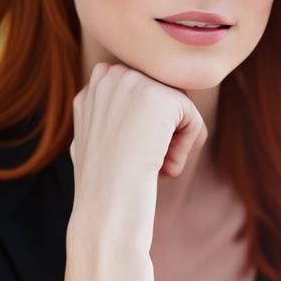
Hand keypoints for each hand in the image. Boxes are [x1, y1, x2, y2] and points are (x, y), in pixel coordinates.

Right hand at [69, 60, 208, 245]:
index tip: (134, 155)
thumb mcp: (89, 144)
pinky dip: (186, 147)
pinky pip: (191, 116)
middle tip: (150, 163)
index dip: (143, 124)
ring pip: (176, 105)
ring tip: (160, 166)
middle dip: (161, 128)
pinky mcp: (161, 95)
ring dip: (175, 138)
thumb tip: (128, 109)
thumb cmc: (101, 187)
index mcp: (92, 89)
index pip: (136, 91)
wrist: (106, 202)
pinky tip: (167, 167)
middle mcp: (111, 77)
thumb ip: (105, 116)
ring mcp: (135, 82)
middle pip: (160, 94)